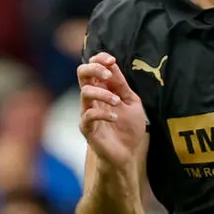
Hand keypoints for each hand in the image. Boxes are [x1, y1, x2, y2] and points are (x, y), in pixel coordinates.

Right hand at [78, 52, 147, 170]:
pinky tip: (115, 118)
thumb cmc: (128, 127)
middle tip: (108, 75)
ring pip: (84, 93)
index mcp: (101, 89)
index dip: (99, 59)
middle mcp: (91, 98)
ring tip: (117, 102)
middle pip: (81, 73)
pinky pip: (88, 115)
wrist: (128, 153)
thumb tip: (112, 64)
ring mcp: (87, 112)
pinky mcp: (87, 128)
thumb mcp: (131, 101)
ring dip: (103, 93)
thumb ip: (121, 85)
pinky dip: (103, 113)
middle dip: (94, 69)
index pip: (92, 67)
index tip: (111, 60)